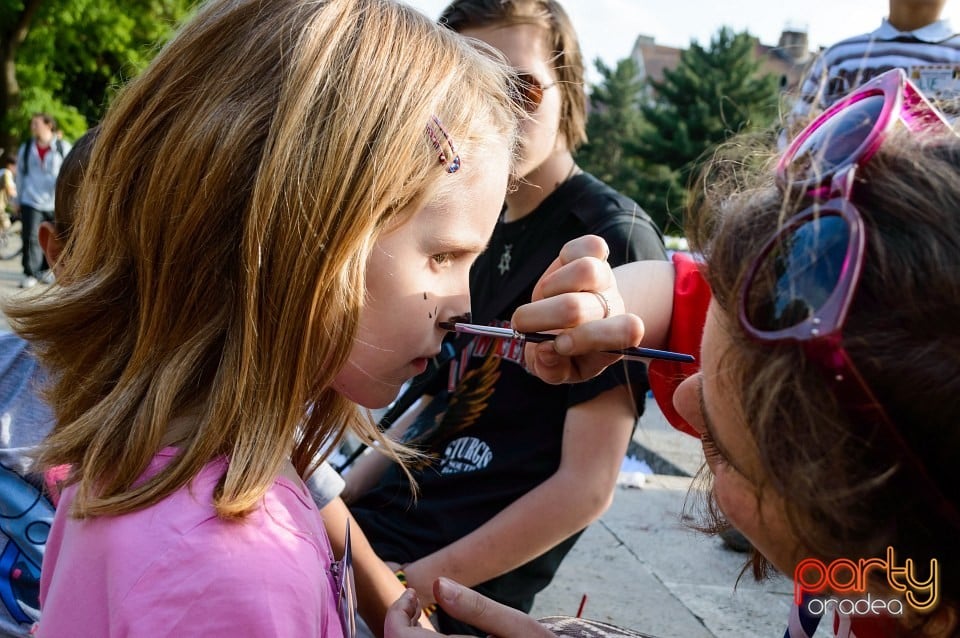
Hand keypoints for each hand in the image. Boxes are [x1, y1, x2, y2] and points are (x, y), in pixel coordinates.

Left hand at [383, 579, 554, 637]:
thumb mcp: (516, 626)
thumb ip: (477, 607)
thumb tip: (437, 584)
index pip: (400, 637)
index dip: (396, 613)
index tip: (412, 594)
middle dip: (398, 622)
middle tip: (413, 601)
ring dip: (406, 634)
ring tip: (420, 614)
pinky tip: (431, 633)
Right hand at [512, 235, 644, 383]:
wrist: (570, 320)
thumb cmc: (565, 350)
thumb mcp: (558, 370)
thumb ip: (551, 369)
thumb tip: (544, 350)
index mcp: (615, 339)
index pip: (625, 333)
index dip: (588, 338)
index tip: (560, 345)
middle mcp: (613, 306)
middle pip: (579, 307)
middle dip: (545, 317)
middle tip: (525, 327)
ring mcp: (605, 277)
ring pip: (585, 270)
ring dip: (551, 287)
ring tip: (543, 299)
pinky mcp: (593, 253)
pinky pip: (586, 246)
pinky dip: (565, 258)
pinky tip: (557, 277)